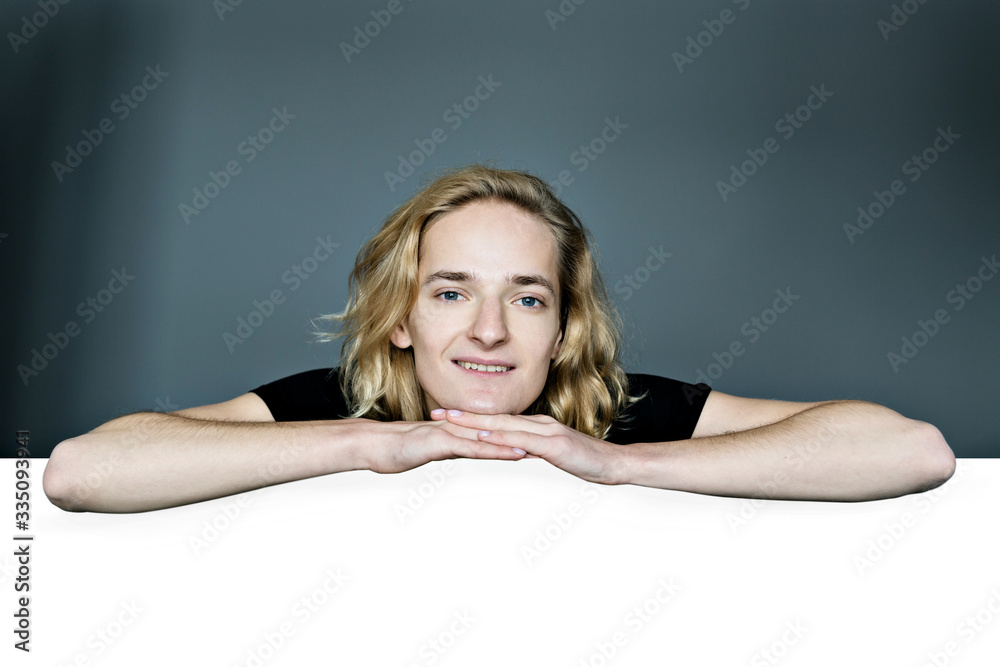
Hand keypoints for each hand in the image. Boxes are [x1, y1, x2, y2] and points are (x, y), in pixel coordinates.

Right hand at [355, 417, 527, 474]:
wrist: (371, 444)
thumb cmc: (394, 449)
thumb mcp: (426, 451)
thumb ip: (445, 449)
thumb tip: (459, 452)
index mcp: (454, 431)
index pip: (489, 434)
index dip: (512, 438)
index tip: (534, 444)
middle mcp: (456, 429)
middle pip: (495, 432)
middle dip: (520, 438)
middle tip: (546, 445)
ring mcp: (450, 434)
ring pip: (489, 438)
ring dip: (514, 443)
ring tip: (539, 449)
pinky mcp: (442, 443)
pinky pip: (473, 447)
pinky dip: (494, 449)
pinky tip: (510, 453)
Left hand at [429, 409, 626, 484]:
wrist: (614, 464)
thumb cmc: (587, 461)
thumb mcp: (554, 455)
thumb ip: (534, 450)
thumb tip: (515, 452)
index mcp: (536, 427)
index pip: (498, 420)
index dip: (471, 417)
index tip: (446, 416)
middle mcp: (537, 424)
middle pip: (494, 418)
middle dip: (463, 415)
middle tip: (436, 413)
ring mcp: (545, 432)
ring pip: (502, 425)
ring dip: (474, 422)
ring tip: (449, 420)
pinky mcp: (552, 444)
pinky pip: (521, 440)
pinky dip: (500, 437)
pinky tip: (482, 436)